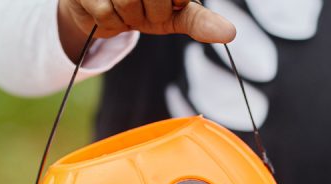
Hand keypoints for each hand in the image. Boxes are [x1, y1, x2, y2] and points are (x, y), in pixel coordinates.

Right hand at [58, 0, 235, 60]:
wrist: (101, 10)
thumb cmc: (146, 9)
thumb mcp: (177, 15)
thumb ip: (201, 22)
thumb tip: (229, 33)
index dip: (176, 2)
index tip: (172, 2)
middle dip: (154, 13)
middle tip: (146, 10)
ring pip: (128, 5)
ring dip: (129, 17)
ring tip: (125, 9)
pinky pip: (106, 15)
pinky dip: (110, 23)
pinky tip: (107, 10)